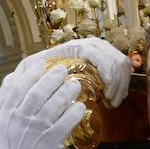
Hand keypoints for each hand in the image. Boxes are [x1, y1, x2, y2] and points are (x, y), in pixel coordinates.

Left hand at [12, 38, 131, 105]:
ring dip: (121, 83)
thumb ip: (26, 72)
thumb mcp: (27, 74)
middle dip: (116, 79)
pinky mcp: (106, 63)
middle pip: (111, 56)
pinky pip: (123, 68)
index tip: (105, 85)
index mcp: (71, 48)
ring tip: (112, 101)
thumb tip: (29, 70)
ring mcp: (99, 54)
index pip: (93, 49)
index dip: (103, 65)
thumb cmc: (34, 79)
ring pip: (121, 62)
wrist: (41, 82)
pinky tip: (114, 99)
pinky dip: (123, 84)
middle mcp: (88, 46)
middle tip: (111, 100)